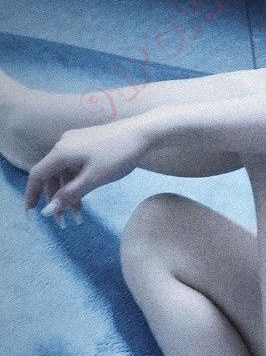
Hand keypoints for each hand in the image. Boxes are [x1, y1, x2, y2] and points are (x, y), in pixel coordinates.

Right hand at [24, 120, 145, 215]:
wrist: (143, 133)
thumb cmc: (117, 156)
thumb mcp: (93, 179)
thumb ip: (69, 194)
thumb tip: (48, 210)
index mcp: (61, 152)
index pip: (37, 175)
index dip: (32, 195)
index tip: (31, 214)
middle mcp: (63, 145)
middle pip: (50, 175)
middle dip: (54, 199)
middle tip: (62, 222)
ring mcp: (76, 143)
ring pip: (64, 172)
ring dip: (67, 193)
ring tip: (78, 216)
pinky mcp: (87, 144)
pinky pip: (74, 166)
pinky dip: (76, 182)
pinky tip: (84, 197)